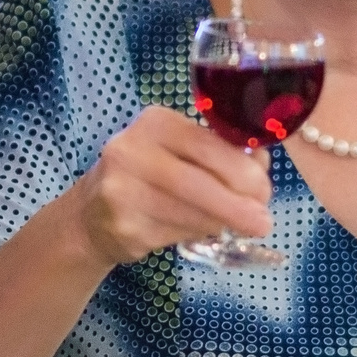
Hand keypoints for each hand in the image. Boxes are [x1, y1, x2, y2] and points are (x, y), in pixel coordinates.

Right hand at [66, 105, 272, 265]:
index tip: (265, 190)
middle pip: (198, 182)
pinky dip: (199, 233)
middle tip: (263, 220)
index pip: (207, 144)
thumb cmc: (148, 175)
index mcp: (154, 123)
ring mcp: (122, 192)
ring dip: (222, 222)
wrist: (91, 214)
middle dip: (238, 204)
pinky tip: (205, 230)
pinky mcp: (124, 227)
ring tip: (240, 225)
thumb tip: (261, 165)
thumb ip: (219, 152)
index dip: (243, 170)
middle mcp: (131, 151)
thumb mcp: (178, 151)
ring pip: (190, 212)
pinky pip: (177, 233)